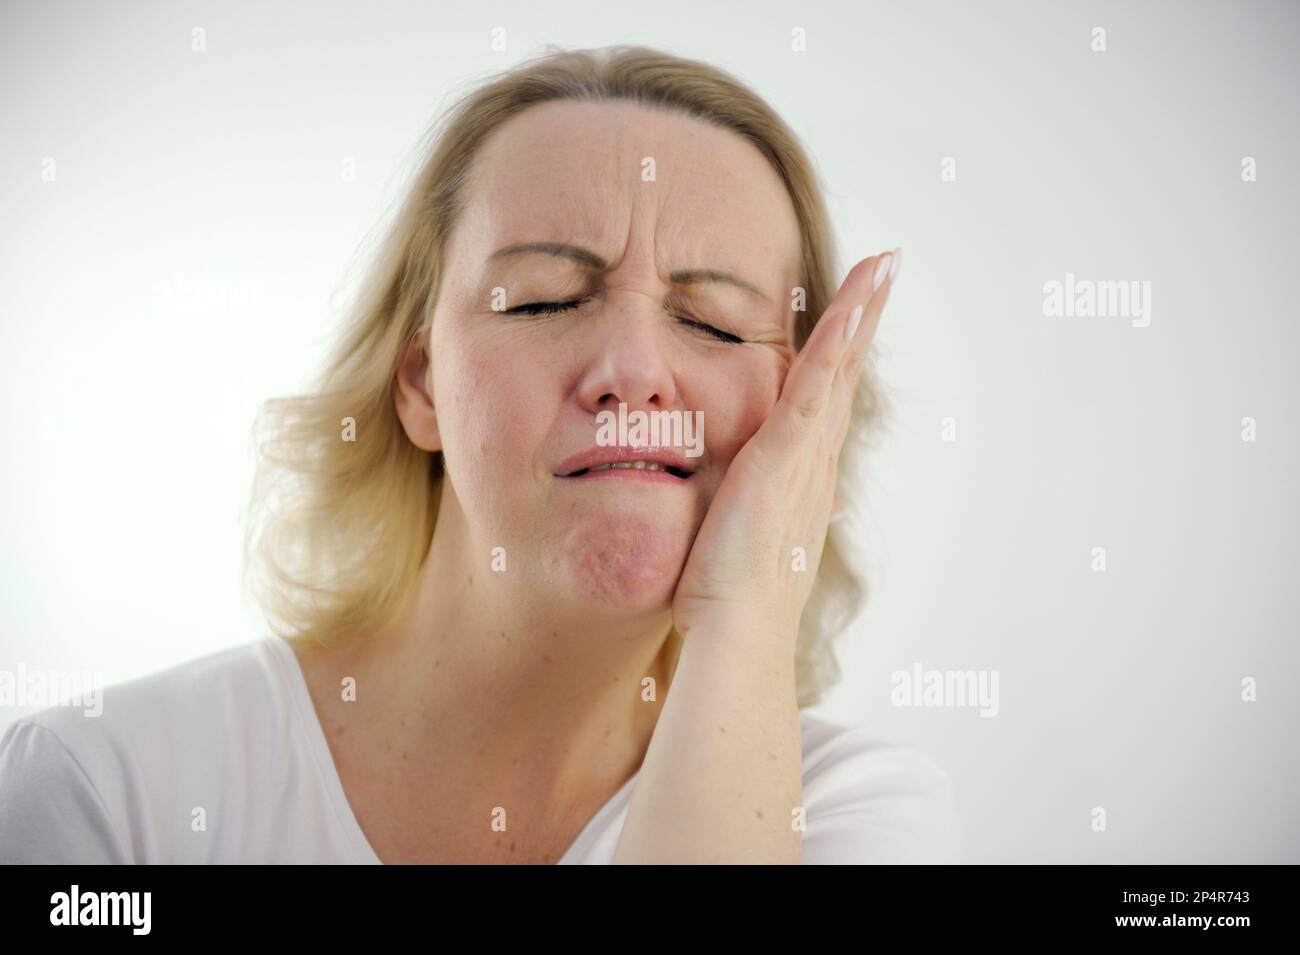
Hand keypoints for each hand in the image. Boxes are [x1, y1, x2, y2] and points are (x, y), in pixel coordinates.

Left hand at [672, 249, 898, 642]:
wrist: (737, 636)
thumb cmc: (732, 602)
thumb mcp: (749, 546)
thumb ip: (764, 516)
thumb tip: (785, 511)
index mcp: (803, 479)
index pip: (828, 402)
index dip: (845, 355)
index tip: (857, 314)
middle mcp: (815, 463)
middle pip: (846, 375)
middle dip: (866, 318)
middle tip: (887, 266)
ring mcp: (803, 459)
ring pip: (839, 371)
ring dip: (861, 313)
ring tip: (883, 263)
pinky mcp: (780, 459)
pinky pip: (813, 390)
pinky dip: (834, 346)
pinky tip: (850, 306)